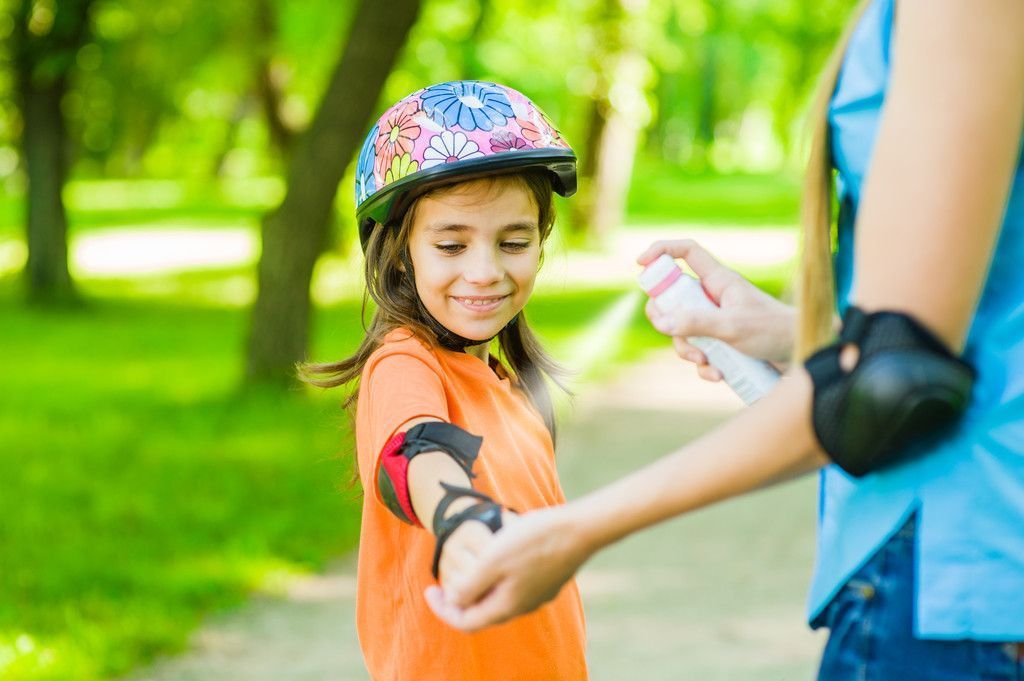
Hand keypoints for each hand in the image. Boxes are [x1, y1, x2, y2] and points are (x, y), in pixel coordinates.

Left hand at [424, 505, 590, 631]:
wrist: (578, 530)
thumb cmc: (533, 542)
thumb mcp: (492, 561)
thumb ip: (470, 586)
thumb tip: (454, 601)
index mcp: (505, 606)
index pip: (464, 621)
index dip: (442, 609)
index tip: (428, 589)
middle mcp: (522, 606)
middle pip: (482, 611)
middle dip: (460, 597)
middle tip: (443, 579)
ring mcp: (537, 594)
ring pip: (499, 596)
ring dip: (480, 583)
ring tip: (468, 561)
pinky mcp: (547, 580)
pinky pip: (515, 582)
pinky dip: (499, 572)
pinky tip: (498, 548)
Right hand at [637, 239, 796, 370]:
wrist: (803, 358)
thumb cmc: (775, 331)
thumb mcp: (733, 326)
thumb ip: (696, 323)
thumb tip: (661, 322)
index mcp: (719, 281)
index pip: (687, 253)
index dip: (662, 251)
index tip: (640, 264)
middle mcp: (714, 299)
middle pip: (672, 298)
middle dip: (665, 318)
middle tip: (667, 329)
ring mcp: (716, 322)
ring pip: (682, 331)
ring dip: (687, 350)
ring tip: (705, 362)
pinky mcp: (722, 346)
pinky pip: (699, 354)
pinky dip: (703, 367)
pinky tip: (718, 375)